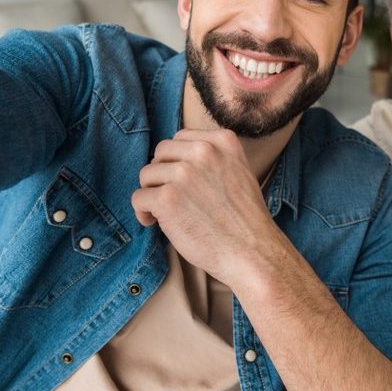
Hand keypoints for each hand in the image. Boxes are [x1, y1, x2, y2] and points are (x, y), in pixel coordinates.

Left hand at [131, 129, 282, 285]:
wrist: (252, 252)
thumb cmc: (244, 219)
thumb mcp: (238, 171)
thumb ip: (211, 158)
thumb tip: (172, 160)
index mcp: (223, 141)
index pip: (180, 138)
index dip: (176, 161)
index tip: (181, 181)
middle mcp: (203, 151)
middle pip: (160, 152)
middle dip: (161, 175)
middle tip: (171, 197)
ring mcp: (184, 174)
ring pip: (146, 174)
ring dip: (151, 194)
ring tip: (164, 213)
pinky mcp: (167, 198)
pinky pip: (139, 198)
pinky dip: (143, 212)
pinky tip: (155, 222)